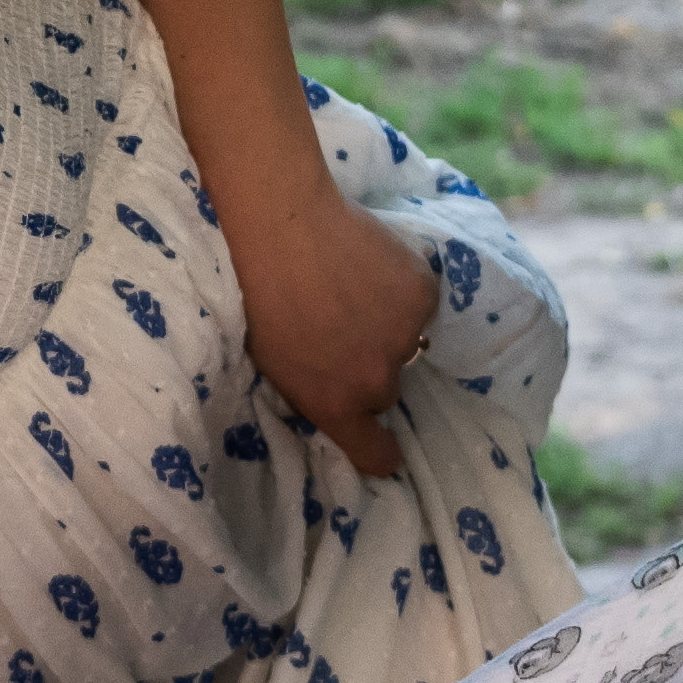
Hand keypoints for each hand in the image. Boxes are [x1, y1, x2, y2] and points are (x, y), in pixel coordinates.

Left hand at [234, 178, 439, 480]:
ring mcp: (406, 338)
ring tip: (355, 289)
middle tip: (343, 329)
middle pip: (385, 389)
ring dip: (387, 326)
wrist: (283, 227)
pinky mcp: (424, 295)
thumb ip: (313, 388)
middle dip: (369, 367)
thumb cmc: (258, 295)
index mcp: (334, 404)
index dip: (380, 451)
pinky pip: (418, 302)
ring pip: (405, 343)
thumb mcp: (273, 363)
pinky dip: (402, 288)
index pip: (376, 455)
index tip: (382, 443)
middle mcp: (377, 381)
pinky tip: (373, 264)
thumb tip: (335, 393)